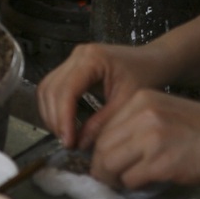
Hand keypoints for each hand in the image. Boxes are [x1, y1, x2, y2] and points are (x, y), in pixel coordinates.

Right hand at [37, 42, 165, 150]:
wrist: (152, 61)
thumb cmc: (145, 77)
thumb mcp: (127, 103)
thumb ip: (102, 123)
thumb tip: (80, 144)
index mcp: (92, 59)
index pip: (67, 90)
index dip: (64, 118)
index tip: (69, 142)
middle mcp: (77, 55)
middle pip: (51, 88)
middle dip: (55, 118)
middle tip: (67, 143)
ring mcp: (72, 58)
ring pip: (47, 87)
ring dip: (51, 114)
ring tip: (65, 136)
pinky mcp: (71, 66)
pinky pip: (53, 86)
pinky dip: (54, 107)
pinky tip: (64, 123)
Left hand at [90, 89, 199, 188]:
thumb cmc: (195, 127)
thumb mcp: (160, 110)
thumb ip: (135, 121)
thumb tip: (110, 143)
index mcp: (140, 99)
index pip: (105, 124)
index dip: (99, 144)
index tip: (99, 157)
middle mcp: (142, 115)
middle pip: (103, 144)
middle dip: (100, 163)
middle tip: (103, 175)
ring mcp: (151, 139)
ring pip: (111, 162)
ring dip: (111, 176)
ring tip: (117, 181)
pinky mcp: (160, 163)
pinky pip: (131, 177)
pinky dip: (131, 183)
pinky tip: (139, 182)